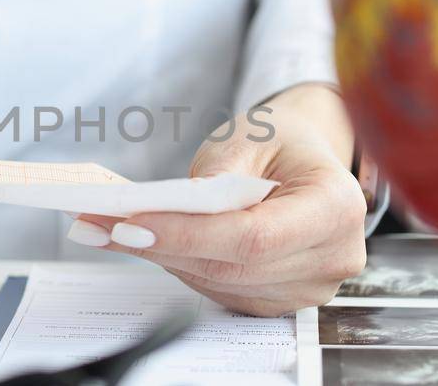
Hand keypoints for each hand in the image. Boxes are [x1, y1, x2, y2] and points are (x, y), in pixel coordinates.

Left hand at [70, 85, 367, 315]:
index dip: (190, 235)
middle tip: (100, 224)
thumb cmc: (282, 145)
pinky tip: (148, 241)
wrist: (305, 163)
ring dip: (162, 256)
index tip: (132, 221)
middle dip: (161, 244)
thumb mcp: (250, 136)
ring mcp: (308, 287)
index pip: (254, 237)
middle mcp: (332, 256)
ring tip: (109, 229)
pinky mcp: (280, 300)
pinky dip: (181, 265)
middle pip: (232, 266)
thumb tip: (167, 210)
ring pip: (219, 282)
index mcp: (337, 208)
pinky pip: (220, 290)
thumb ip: (217, 172)